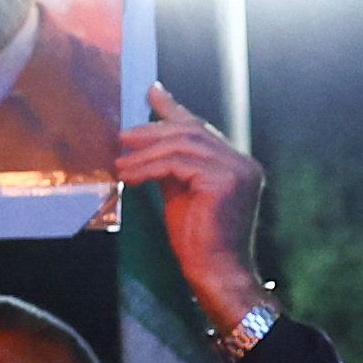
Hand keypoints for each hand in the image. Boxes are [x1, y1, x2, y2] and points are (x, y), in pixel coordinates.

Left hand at [115, 85, 270, 339]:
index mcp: (237, 164)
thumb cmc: (196, 237)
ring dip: (145, 153)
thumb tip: (144, 142)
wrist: (214, 270)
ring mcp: (239, 170)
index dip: (175, 109)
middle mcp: (243, 162)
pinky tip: (129, 177)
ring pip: (182, 146)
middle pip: (191, 132)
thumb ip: (170, 165)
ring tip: (119, 163)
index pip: (201, 129)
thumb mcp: (180, 192)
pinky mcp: (226, 181)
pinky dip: (149, 167)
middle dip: (152, 131)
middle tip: (121, 136)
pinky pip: (178, 163)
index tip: (152, 92)